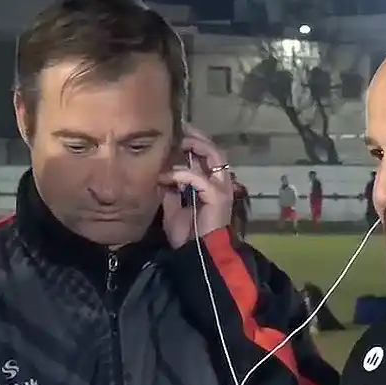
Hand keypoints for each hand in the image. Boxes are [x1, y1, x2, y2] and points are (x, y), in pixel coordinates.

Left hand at [159, 125, 232, 247]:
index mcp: (212, 185)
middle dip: (196, 137)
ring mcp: (222, 189)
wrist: (196, 255)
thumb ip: (172, 188)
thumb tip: (163, 171)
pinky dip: (181, 174)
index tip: (177, 133)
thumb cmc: (187, 234)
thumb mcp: (173, 206)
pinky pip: (199, 177)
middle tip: (179, 129)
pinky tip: (167, 176)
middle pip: (214, 150)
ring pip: (214, 155)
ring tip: (177, 142)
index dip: (194, 142)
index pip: (207, 156)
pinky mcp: (218, 196)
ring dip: (194, 146)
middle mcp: (221, 183)